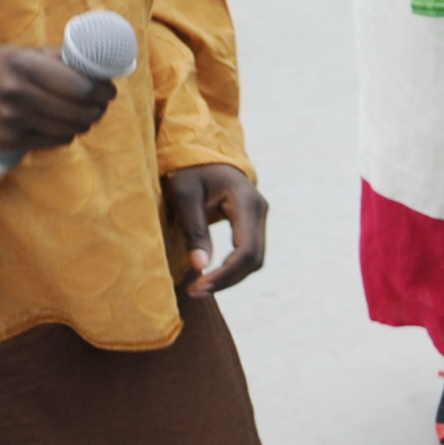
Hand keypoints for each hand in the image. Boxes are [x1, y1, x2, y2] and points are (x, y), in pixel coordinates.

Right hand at [0, 43, 116, 150]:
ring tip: (85, 113)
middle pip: (80, 112)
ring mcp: (12, 120)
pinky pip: (53, 142)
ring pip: (70, 130)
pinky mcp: (8, 140)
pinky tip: (62, 124)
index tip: (108, 89)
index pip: (81, 87)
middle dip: (98, 109)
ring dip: (84, 123)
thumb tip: (96, 60)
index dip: (103, 91)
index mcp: (24, 65)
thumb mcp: (20, 51)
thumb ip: (57, 56)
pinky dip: (65, 134)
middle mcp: (18, 93)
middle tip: (100, 103)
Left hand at [164, 161, 265, 294]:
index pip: (245, 250)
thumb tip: (201, 266)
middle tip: (195, 292)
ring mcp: (260, 217)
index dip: (225, 274)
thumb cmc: (189, 170)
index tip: (198, 286)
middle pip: (254, 259)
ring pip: (254, 260)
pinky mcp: (253, 223)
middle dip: (227, 280)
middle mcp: (260, 211)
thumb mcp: (183, 195)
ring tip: (201, 287)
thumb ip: (194, 230)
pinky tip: (210, 275)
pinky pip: (249, 253)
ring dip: (230, 277)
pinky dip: (232, 268)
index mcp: (246, 202)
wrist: (202, 152)